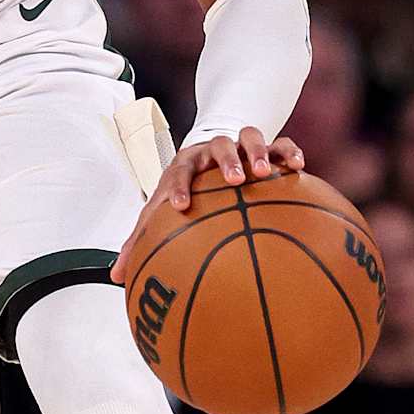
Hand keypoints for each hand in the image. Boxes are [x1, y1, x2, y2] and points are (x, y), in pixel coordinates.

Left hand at [111, 127, 304, 286]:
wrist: (210, 158)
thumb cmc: (184, 192)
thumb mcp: (162, 212)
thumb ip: (141, 242)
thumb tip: (115, 276)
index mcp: (185, 166)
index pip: (178, 172)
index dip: (178, 187)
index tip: (180, 207)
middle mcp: (212, 153)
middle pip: (218, 146)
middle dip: (227, 160)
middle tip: (235, 180)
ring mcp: (241, 147)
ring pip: (250, 137)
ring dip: (258, 151)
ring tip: (265, 173)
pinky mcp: (267, 149)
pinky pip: (280, 144)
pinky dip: (288, 152)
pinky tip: (298, 168)